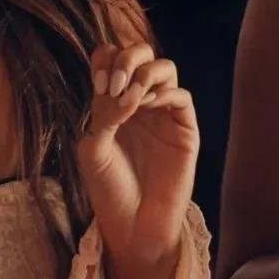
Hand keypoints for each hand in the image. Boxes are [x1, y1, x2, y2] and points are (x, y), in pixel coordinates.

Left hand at [76, 42, 199, 267]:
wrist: (132, 225)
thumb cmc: (109, 190)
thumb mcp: (93, 149)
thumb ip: (103, 115)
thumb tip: (123, 91)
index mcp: (113, 102)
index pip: (111, 58)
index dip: (105, 61)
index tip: (99, 87)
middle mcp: (139, 102)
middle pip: (140, 53)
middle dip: (127, 58)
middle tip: (114, 85)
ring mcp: (164, 114)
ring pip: (165, 67)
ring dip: (145, 73)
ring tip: (133, 97)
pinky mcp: (185, 129)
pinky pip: (181, 96)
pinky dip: (164, 93)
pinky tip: (148, 108)